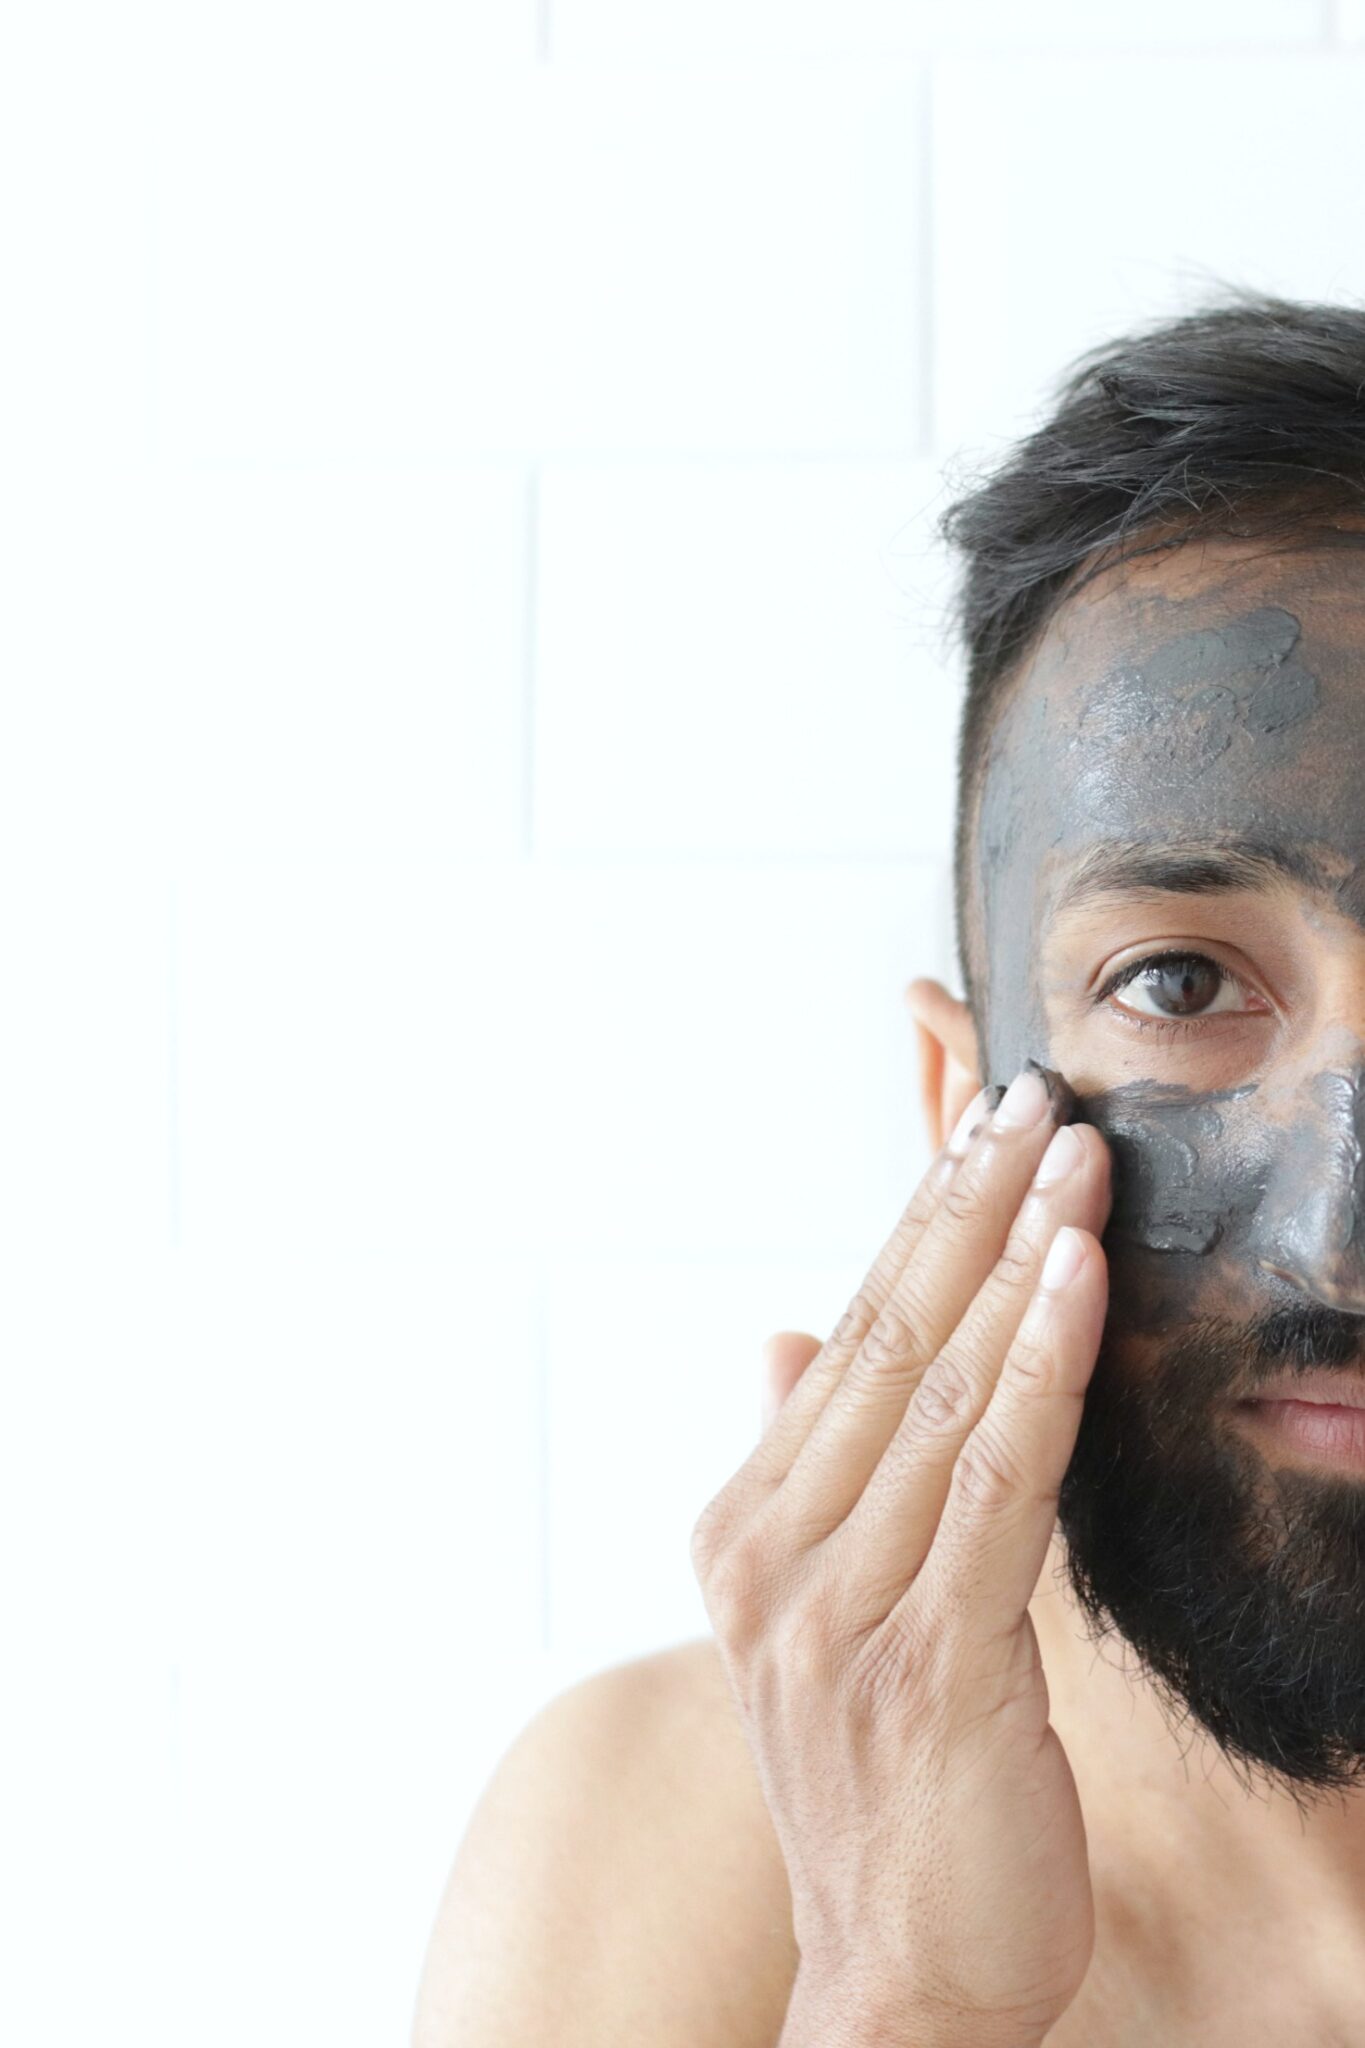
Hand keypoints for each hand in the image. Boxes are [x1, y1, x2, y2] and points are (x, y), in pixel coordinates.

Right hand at [692, 1064, 1111, 2047]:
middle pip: (892, 1340)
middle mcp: (774, 1557)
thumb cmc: (877, 1788)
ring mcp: (840, 1612)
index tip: (984, 1126)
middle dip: (973, 1206)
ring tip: (1075, 1161)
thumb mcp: (813, 1618)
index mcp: (746, 1530)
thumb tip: (790, 1341)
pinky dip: (1041, 1370)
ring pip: (945, 1392)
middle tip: (1037, 1098)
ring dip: (1019, 1260)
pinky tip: (1080, 1283)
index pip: (852, 1337)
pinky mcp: (929, 1664)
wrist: (894, 1978)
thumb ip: (803, 1466)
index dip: (924, 1223)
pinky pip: (997, 1485)